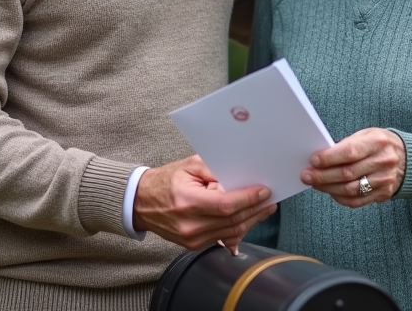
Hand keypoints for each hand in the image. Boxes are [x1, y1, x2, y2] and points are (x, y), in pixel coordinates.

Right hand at [133, 156, 275, 249]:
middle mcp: (190, 225)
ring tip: (263, 209)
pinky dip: (237, 229)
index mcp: (187, 202)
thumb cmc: (166, 181)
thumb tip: (239, 179)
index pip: (226, 204)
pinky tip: (248, 220)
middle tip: (269, 200)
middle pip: (232, 221)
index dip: (247, 199)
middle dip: (254, 210)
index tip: (263, 192)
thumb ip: (214, 170)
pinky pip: (222, 239)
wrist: (142, 202)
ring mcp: (191, 239)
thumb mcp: (189, 166)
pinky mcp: (193, 246)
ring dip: (250, 220)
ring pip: (230, 232)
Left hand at [300, 128, 405, 207]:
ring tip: (314, 183)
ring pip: (351, 189)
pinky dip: (341, 198)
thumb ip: (347, 145)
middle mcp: (383, 162)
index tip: (313, 160)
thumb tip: (321, 157)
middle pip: (348, 173)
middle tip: (306, 175)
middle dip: (323, 176)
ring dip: (328, 188)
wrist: (409, 159)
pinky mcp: (384, 194)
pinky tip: (330, 192)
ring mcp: (385, 180)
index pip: (350, 152)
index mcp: (378, 142)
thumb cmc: (380, 144)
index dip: (329, 158)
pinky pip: (358, 201)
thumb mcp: (367, 135)